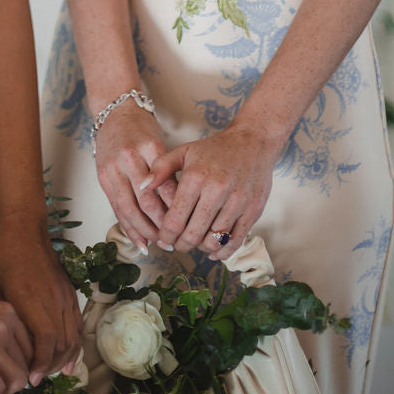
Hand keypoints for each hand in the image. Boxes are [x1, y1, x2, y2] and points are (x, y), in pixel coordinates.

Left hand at [0, 221, 81, 384]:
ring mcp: (65, 295)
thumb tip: (4, 349)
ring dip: (63, 359)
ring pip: (72, 337)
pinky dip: (75, 345)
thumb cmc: (3, 258)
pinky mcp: (70, 293)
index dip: (41, 363)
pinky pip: (78, 325)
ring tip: (49, 372)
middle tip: (36, 378)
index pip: (45, 340)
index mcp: (31, 298)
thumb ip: (2, 319)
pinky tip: (69, 361)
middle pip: (61, 343)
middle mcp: (52, 299)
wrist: (23, 229)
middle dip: (51, 367)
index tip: (32, 378)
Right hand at [93, 99, 177, 250]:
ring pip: (129, 208)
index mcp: (149, 147)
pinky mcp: (103, 178)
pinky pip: (116, 208)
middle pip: (146, 200)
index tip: (187, 224)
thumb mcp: (160, 144)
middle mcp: (129, 159)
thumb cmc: (143, 131)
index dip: (176, 208)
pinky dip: (129, 227)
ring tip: (159, 244)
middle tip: (174, 240)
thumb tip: (182, 208)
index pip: (165, 185)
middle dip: (161, 225)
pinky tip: (140, 241)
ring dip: (145, 230)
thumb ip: (168, 173)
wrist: (115, 114)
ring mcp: (112, 169)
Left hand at [142, 122, 281, 258]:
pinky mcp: (253, 211)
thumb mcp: (185, 151)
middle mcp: (216, 190)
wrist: (252, 142)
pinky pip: (235, 241)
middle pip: (193, 234)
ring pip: (213, 240)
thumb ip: (161, 168)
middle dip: (181, 245)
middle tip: (177, 245)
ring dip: (200, 248)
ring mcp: (237, 202)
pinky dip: (222, 252)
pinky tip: (213, 249)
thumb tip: (141, 187)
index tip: (163, 240)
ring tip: (194, 243)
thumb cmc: (214, 149)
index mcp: (195, 177)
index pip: (175, 219)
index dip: (166, 236)